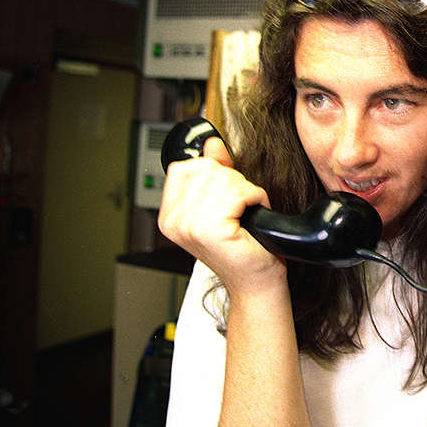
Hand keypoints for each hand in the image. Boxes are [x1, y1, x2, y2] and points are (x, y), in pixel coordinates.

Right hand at [158, 137, 286, 291]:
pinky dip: (255, 198)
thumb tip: (213, 144)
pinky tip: (252, 216)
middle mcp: (174, 221)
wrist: (256, 282)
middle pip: (208, 169)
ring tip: (245, 214)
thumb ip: (215, 171)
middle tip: (239, 209)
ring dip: (246, 192)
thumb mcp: (224, 203)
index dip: (214, 173)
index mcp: (170, 215)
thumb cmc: (243, 249)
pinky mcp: (211, 230)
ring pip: (225, 179)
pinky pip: (240, 192)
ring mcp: (190, 226)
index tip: (225, 195)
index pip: (186, 166)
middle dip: (233, 183)